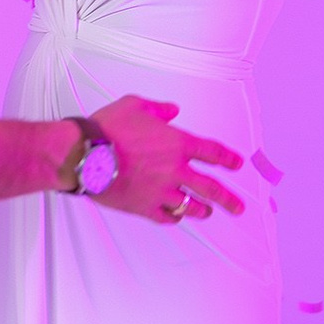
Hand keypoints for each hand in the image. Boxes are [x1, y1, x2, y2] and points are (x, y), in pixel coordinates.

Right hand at [85, 95, 246, 223]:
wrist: (85, 154)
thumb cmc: (107, 129)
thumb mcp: (134, 105)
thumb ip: (158, 109)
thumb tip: (171, 110)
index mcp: (176, 144)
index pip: (212, 152)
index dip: (227, 159)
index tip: (236, 164)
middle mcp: (174, 170)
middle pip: (211, 188)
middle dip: (228, 198)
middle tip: (238, 206)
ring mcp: (161, 191)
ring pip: (190, 206)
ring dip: (201, 210)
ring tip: (207, 212)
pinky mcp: (144, 207)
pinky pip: (166, 217)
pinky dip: (174, 217)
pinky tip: (175, 217)